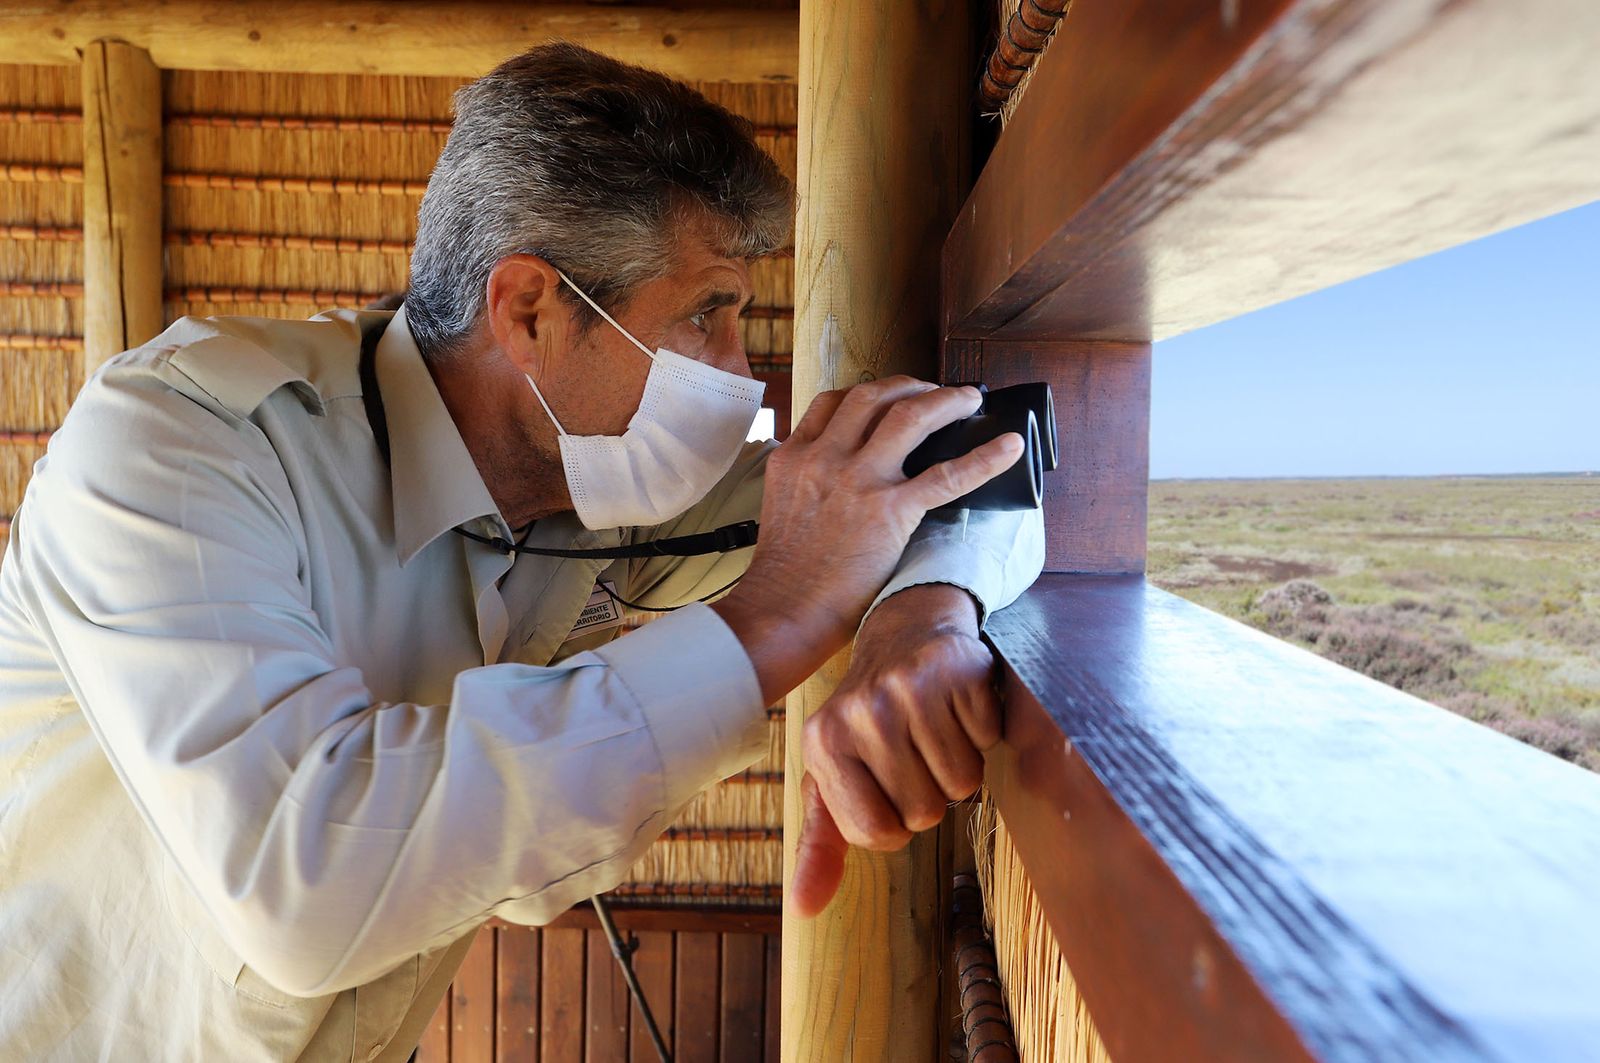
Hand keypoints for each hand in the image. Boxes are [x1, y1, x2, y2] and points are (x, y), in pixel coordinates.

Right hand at [713, 377, 1022, 702]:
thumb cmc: (785, 575)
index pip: (833, 402)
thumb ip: (808, 481)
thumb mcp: (782, 507)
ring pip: (910, 415)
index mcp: (795, 458)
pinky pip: (947, 475)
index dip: (871, 394)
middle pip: (873, 396)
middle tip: (936, 392)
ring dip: (946, 401)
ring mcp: (858, 480)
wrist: (783, 610)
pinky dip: (985, 457)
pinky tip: (1009, 446)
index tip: (893, 396)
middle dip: (912, 386)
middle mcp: (825, 458)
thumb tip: (837, 479)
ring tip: (970, 400)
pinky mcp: (890, 511)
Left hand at [789, 584, 1002, 917]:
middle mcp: (862, 712)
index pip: (879, 834)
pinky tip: (957, 707)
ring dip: (958, 765)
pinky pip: (988, 741)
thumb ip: (821, 844)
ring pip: (962, 783)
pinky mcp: (959, 670)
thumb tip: (804, 909)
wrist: (905, 634)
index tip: (888, 785)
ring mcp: (910, 688)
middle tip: (915, 752)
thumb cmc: (869, 721)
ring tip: (936, 730)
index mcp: (823, 743)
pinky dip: (982, 732)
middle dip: (929, 793)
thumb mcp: (835, 778)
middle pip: (925, 812)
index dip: (895, 820)